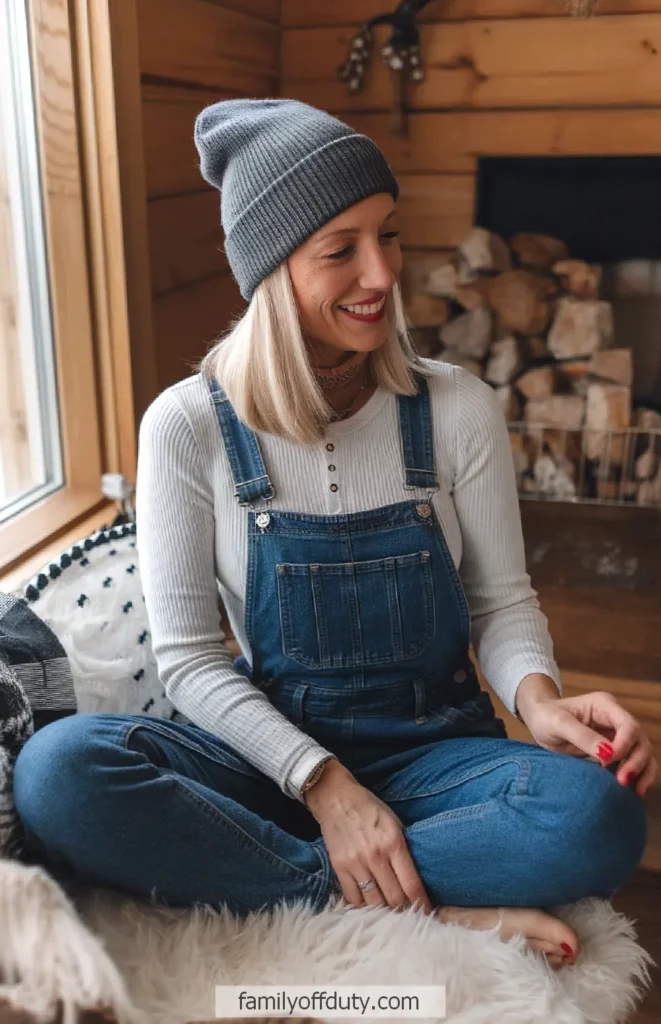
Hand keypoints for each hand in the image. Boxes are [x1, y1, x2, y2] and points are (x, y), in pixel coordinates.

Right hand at [303, 760, 432, 914]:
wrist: (336, 799)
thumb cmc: (369, 808)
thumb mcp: (394, 822)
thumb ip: (403, 848)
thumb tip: (414, 876)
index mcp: (394, 843)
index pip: (411, 884)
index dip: (421, 904)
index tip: (427, 915)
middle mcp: (376, 856)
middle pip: (394, 898)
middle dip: (405, 912)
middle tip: (410, 918)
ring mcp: (356, 864)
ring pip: (374, 902)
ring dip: (384, 913)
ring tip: (391, 917)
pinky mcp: (340, 868)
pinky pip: (353, 898)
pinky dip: (362, 908)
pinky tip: (368, 910)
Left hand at [516, 675, 656, 798]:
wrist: (540, 721)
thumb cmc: (547, 716)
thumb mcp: (559, 724)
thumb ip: (582, 736)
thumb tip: (607, 754)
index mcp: (604, 705)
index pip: (628, 725)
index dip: (624, 745)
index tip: (607, 761)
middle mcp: (615, 719)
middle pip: (640, 740)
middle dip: (636, 762)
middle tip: (622, 781)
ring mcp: (617, 735)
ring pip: (642, 753)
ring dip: (642, 772)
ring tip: (635, 792)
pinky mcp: (615, 750)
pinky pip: (633, 763)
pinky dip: (637, 776)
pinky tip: (633, 792)